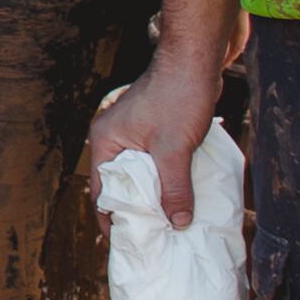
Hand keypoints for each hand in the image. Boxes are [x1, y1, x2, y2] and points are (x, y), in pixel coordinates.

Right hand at [84, 41, 226, 227]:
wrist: (198, 56)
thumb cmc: (178, 94)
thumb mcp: (174, 149)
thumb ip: (173, 188)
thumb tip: (178, 223)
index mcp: (106, 141)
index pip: (102, 192)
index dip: (113, 219)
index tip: (128, 243)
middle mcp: (115, 138)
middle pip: (123, 185)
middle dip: (138, 210)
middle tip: (153, 239)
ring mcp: (136, 132)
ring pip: (143, 174)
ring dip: (156, 194)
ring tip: (170, 222)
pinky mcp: (157, 128)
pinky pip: (158, 162)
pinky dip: (168, 178)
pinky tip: (183, 194)